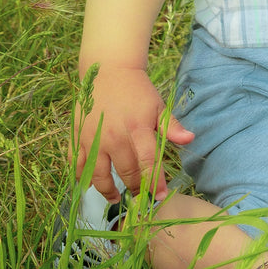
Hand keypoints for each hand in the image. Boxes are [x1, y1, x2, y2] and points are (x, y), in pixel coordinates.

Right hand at [73, 64, 193, 202]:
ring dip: (108, 191)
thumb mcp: (158, 105)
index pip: (148, 162)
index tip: (161, 196)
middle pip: (126, 171)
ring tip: (116, 198)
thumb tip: (190, 139)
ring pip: (99, 174)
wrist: (109, 70)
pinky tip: (90, 185)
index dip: (155, 182)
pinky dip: (82, 177)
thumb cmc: (137, 90)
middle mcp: (114, 136)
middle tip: (141, 197)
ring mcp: (93, 138)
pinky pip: (77, 163)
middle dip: (136, 188)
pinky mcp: (78, 137)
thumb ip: (171, 126)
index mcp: (137, 128)